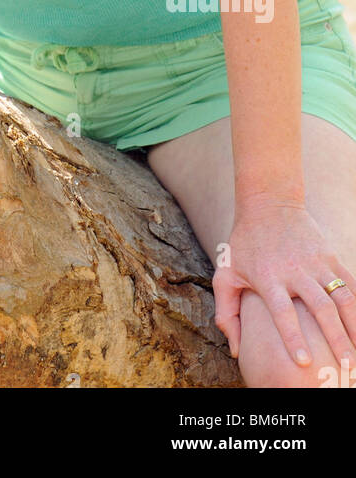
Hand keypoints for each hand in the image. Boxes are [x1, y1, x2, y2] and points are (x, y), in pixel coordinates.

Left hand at [213, 200, 355, 369]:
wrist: (269, 203)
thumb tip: (234, 350)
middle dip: (335, 339)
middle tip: (345, 366)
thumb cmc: (244, 244)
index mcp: (268, 277)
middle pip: (321, 308)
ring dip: (353, 325)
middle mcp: (295, 271)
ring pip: (342, 297)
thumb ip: (226, 312)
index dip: (293, 337)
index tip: (304, 362)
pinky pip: (350, 283)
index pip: (283, 312)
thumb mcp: (226, 273)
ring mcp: (316, 263)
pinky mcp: (330, 257)